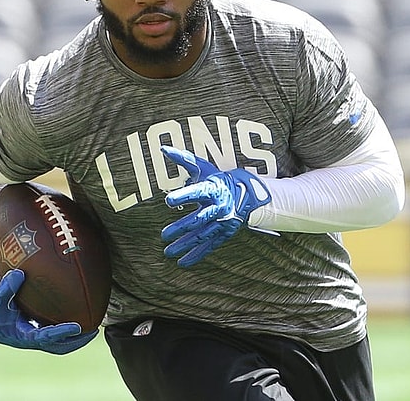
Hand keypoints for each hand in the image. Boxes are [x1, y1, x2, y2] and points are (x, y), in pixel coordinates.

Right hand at [0, 269, 97, 354]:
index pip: (46, 337)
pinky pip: (56, 335)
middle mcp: (31, 340)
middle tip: (94, 331)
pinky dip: (68, 330)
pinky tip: (79, 317)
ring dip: (76, 338)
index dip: (62, 333)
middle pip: (58, 346)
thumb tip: (18, 274)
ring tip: (93, 327)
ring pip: (59, 344)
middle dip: (77, 341)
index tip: (77, 327)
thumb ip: (6, 288)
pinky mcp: (36, 333)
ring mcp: (35, 338)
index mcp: (23, 335)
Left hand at [160, 146, 273, 266]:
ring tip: (168, 251)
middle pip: (198, 220)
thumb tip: (163, 148)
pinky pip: (209, 247)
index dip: (183, 196)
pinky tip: (182, 262)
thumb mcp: (203, 167)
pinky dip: (196, 256)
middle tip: (164, 235)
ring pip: (201, 236)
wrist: (246, 194)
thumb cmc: (218, 179)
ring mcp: (221, 223)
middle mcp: (218, 207)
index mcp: (211, 189)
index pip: (196, 192)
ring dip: (185, 245)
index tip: (168, 200)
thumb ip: (183, 159)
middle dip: (181, 228)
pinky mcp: (223, 234)